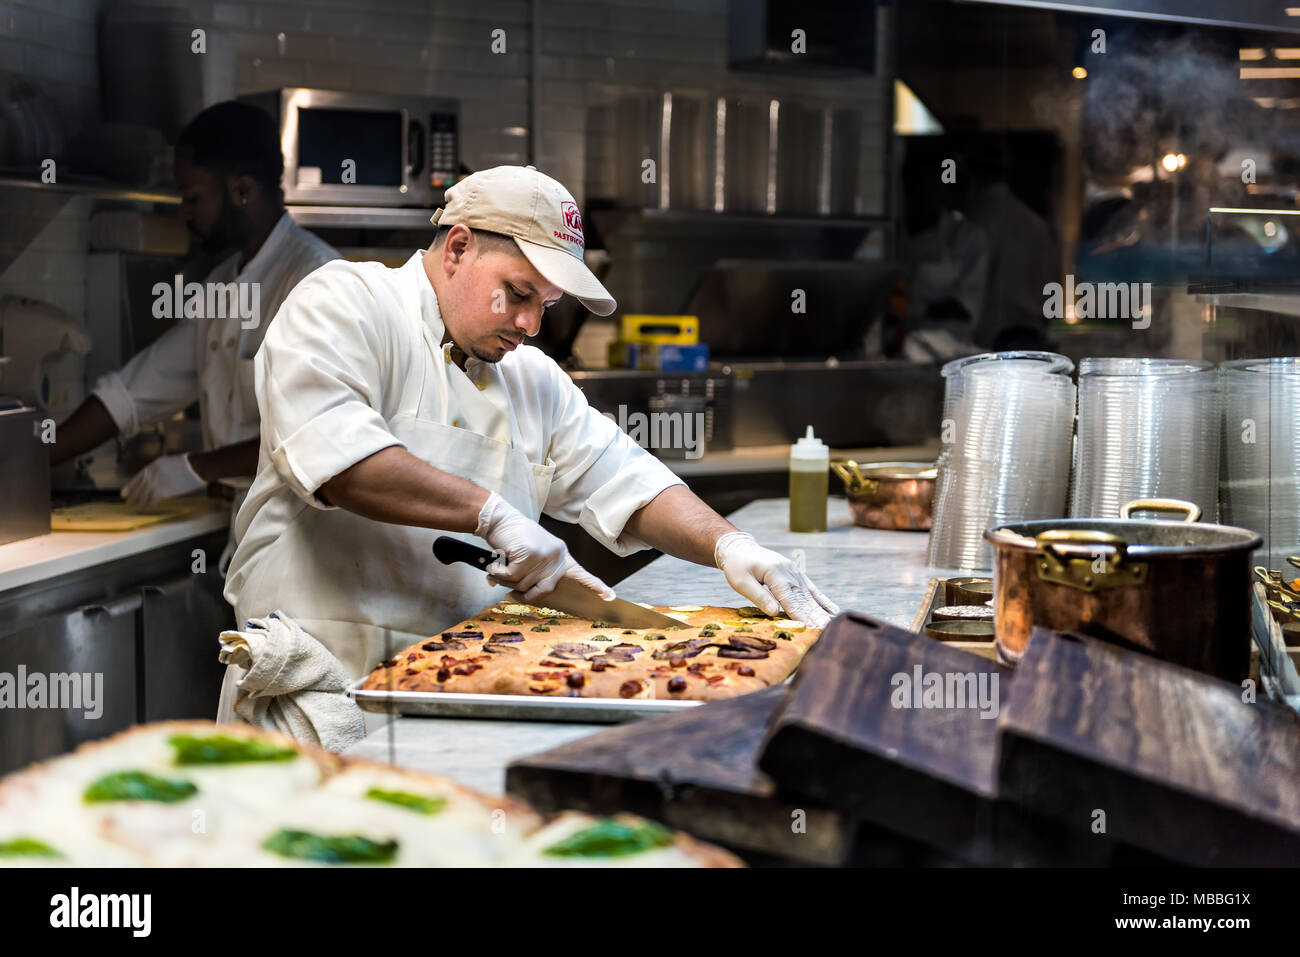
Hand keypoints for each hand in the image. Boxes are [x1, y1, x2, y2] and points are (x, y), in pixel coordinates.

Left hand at [121, 453, 205, 506]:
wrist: (197, 467)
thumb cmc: (187, 463)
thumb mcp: (169, 462)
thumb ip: (160, 469)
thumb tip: (156, 477)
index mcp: (153, 466)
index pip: (138, 478)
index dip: (130, 486)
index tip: (124, 492)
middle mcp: (152, 474)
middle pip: (139, 487)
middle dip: (133, 495)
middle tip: (127, 501)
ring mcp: (157, 483)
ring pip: (144, 495)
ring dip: (139, 501)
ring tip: (135, 506)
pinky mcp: (164, 491)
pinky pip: (154, 499)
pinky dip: (150, 504)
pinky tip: (147, 507)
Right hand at [475, 491, 612, 603]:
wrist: (500, 519)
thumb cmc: (513, 538)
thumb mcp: (533, 554)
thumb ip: (535, 573)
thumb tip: (523, 594)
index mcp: (561, 555)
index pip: (580, 573)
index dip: (594, 586)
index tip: (610, 597)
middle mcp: (556, 556)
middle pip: (544, 590)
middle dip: (523, 592)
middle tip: (510, 586)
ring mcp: (544, 556)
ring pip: (523, 586)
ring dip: (507, 578)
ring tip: (503, 562)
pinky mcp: (529, 556)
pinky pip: (511, 578)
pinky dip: (499, 572)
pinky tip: (497, 561)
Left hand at [714, 531, 838, 627]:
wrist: (740, 549)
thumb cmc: (737, 566)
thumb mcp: (741, 582)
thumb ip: (759, 597)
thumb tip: (775, 613)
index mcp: (774, 572)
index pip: (788, 598)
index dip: (800, 614)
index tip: (809, 627)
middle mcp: (789, 571)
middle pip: (803, 598)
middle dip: (814, 616)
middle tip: (825, 631)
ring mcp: (795, 572)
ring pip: (810, 595)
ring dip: (821, 612)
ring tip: (830, 626)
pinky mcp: (797, 574)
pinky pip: (812, 590)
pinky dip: (823, 601)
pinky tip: (834, 612)